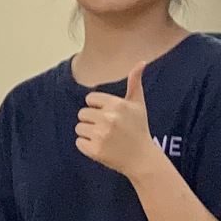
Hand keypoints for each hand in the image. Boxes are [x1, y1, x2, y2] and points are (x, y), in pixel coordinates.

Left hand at [74, 63, 162, 180]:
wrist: (141, 158)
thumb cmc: (139, 129)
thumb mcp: (138, 105)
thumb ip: (135, 82)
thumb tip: (141, 62)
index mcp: (117, 104)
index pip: (89, 99)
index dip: (97, 108)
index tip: (109, 115)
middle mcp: (108, 118)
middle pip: (82, 113)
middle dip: (92, 121)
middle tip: (107, 129)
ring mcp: (100, 135)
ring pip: (79, 128)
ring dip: (88, 133)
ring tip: (104, 138)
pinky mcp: (94, 150)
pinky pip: (79, 143)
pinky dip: (87, 146)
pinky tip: (101, 147)